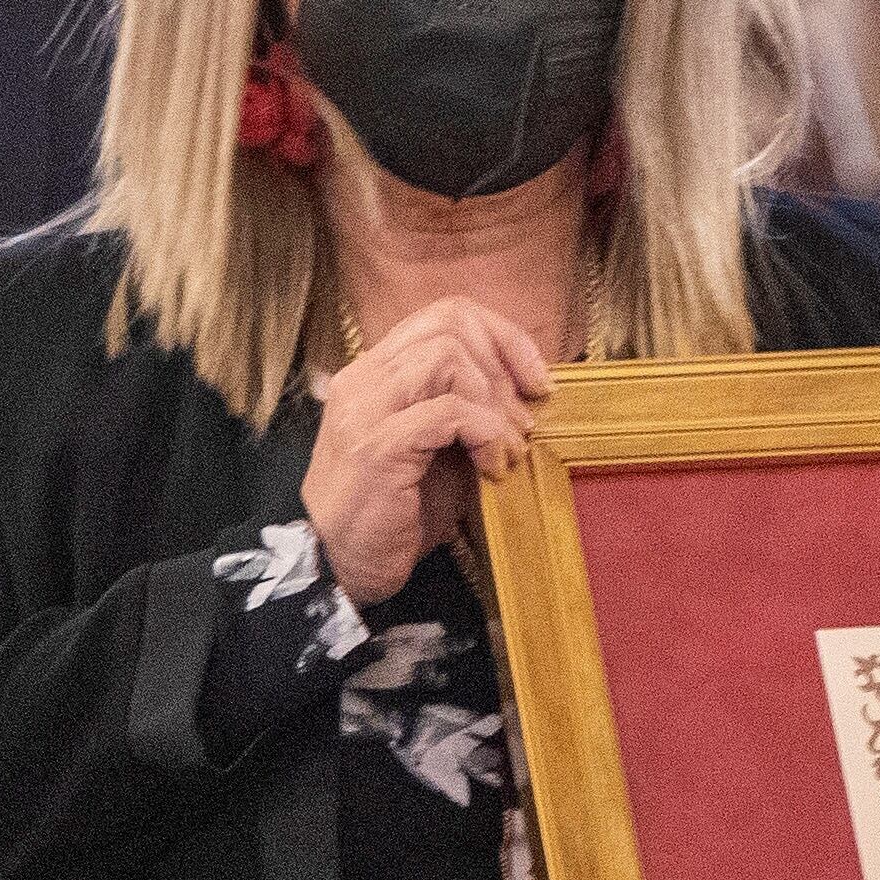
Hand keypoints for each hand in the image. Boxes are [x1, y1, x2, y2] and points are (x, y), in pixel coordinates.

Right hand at [302, 296, 550, 603]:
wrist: (342, 565)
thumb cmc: (396, 511)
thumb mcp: (441, 449)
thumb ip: (468, 409)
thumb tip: (528, 388)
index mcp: (377, 372)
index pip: (445, 314)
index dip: (503, 336)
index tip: (537, 380)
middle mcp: (364, 379)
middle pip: (449, 323)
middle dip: (504, 366)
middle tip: (523, 421)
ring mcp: (365, 410)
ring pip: (446, 357)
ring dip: (494, 401)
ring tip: (507, 445)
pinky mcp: (377, 447)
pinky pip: (447, 412)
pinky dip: (485, 434)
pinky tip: (492, 465)